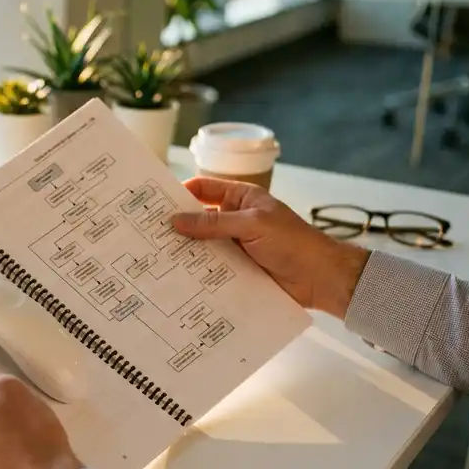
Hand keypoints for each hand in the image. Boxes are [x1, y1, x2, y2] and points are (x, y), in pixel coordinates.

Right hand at [172, 177, 370, 318]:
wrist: (321, 278)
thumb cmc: (293, 242)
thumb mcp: (252, 225)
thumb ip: (213, 223)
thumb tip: (175, 221)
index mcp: (241, 199)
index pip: (204, 189)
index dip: (181, 193)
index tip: (155, 204)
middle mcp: (234, 220)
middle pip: (198, 219)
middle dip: (177, 226)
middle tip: (148, 235)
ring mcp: (234, 246)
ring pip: (202, 246)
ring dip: (185, 251)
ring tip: (156, 259)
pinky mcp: (235, 269)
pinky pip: (211, 268)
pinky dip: (196, 271)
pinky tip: (177, 278)